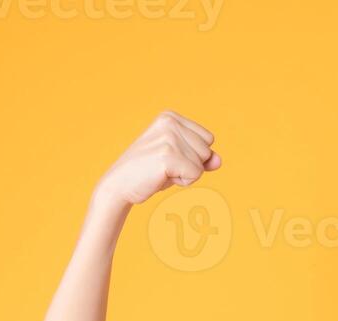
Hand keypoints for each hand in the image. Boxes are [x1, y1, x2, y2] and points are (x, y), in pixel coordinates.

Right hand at [94, 110, 221, 208]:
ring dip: (185, 174)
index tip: (168, 158)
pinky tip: (161, 177)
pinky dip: (182, 182)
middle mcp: (170, 122)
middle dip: (190, 165)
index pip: (208, 139)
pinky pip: (195, 174)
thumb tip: (218, 160)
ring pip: (202, 163)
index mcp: (170, 117)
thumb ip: (201, 158)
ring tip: (161, 171)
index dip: (193, 155)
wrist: (119, 185)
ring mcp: (169, 137)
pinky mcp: (168, 155)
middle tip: (163, 167)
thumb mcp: (178, 160)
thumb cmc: (149, 173)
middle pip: (207, 150)